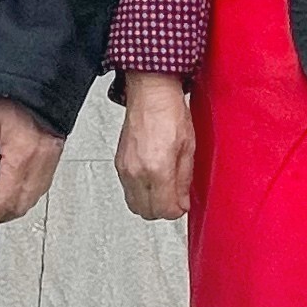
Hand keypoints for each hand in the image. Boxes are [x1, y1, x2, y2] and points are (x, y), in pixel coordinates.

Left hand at [0, 96, 64, 226]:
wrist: (42, 86)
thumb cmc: (15, 101)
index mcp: (21, 159)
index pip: (3, 201)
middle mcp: (38, 167)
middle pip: (18, 207)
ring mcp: (49, 165)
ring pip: (30, 202)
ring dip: (11, 209)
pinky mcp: (53, 160)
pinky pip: (39, 190)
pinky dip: (24, 198)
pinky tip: (12, 193)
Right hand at [115, 75, 194, 220]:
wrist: (150, 93)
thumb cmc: (169, 112)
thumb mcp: (188, 147)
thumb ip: (184, 180)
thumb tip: (182, 202)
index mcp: (157, 168)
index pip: (164, 209)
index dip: (176, 211)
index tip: (182, 205)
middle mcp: (137, 172)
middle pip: (146, 212)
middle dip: (162, 211)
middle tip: (174, 200)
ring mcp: (125, 168)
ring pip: (134, 204)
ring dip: (149, 203)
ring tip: (164, 190)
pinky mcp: (118, 163)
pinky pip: (127, 190)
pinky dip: (140, 192)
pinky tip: (152, 180)